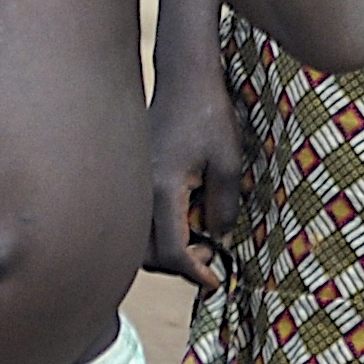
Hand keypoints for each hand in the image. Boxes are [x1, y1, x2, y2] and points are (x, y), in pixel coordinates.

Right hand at [147, 70, 243, 288]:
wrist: (184, 82)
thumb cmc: (209, 117)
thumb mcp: (229, 164)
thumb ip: (223, 207)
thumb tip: (218, 239)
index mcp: (162, 191)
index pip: (172, 253)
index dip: (195, 273)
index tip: (216, 281)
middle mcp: (140, 193)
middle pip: (148, 256)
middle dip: (180, 266)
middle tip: (211, 256)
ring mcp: (134, 186)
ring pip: (140, 241)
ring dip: (169, 251)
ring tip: (202, 236)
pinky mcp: (136, 180)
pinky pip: (141, 220)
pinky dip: (162, 232)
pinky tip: (187, 217)